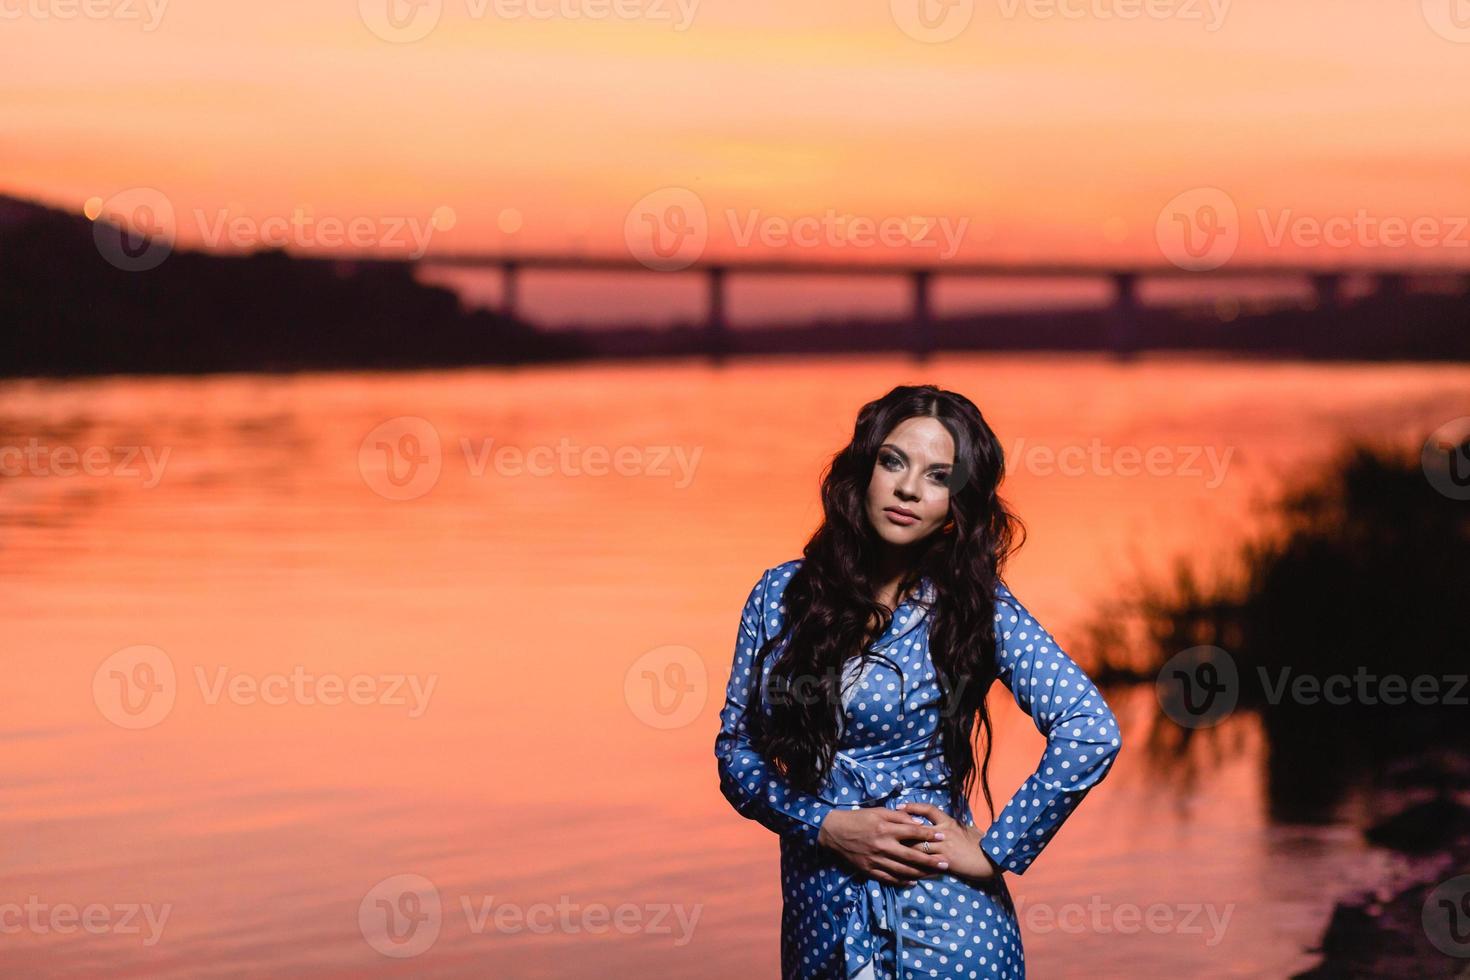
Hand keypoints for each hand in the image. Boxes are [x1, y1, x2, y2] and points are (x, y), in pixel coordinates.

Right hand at [815, 807, 950, 885]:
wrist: (834, 832)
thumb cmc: (858, 818)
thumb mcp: (878, 811)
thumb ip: (898, 817)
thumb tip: (918, 823)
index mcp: (886, 829)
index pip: (914, 832)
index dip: (930, 834)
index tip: (943, 836)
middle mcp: (883, 846)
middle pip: (912, 855)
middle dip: (931, 859)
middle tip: (946, 862)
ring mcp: (876, 860)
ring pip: (903, 869)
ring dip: (921, 872)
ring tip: (935, 874)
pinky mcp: (869, 870)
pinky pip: (889, 878)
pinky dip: (902, 881)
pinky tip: (913, 882)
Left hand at [896, 802, 999, 884]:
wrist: (992, 857)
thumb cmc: (982, 841)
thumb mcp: (968, 827)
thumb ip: (954, 824)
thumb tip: (948, 819)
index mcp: (948, 821)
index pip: (927, 809)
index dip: (912, 807)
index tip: (899, 807)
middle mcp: (943, 832)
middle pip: (916, 829)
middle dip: (900, 832)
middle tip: (886, 832)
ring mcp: (944, 846)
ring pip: (917, 847)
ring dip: (903, 851)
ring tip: (889, 853)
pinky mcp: (946, 861)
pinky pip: (926, 864)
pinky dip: (915, 867)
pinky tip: (904, 870)